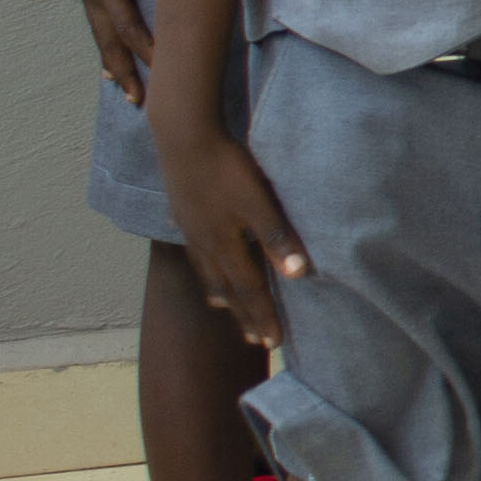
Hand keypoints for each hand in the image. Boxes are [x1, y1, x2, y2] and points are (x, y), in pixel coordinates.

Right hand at [34, 0, 156, 102]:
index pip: (130, 29)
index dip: (148, 52)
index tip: (165, 75)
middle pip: (110, 43)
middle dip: (125, 72)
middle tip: (137, 102)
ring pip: (100, 34)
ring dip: (111, 60)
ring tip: (118, 84)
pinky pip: (95, 20)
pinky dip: (103, 39)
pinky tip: (106, 45)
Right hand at [163, 131, 310, 349]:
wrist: (183, 136)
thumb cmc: (226, 167)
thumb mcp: (258, 201)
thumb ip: (276, 237)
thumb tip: (297, 276)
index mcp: (225, 246)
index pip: (250, 290)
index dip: (264, 316)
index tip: (275, 343)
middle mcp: (205, 245)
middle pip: (228, 289)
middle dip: (244, 315)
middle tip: (256, 340)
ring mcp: (191, 230)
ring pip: (208, 274)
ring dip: (223, 297)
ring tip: (228, 312)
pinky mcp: (184, 214)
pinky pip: (196, 255)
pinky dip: (205, 271)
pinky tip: (206, 267)